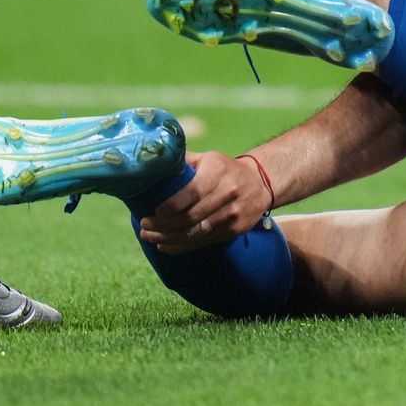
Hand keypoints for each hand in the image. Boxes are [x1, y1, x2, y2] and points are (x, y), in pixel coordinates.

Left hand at [136, 152, 271, 253]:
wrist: (260, 183)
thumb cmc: (224, 169)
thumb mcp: (208, 158)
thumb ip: (183, 161)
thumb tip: (153, 161)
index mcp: (218, 171)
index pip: (193, 192)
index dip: (173, 205)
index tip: (155, 211)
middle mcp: (228, 193)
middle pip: (192, 216)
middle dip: (164, 224)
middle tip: (144, 226)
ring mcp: (233, 214)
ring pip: (197, 232)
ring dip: (169, 238)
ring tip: (149, 237)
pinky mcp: (234, 230)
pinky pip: (204, 242)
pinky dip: (182, 246)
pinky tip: (166, 246)